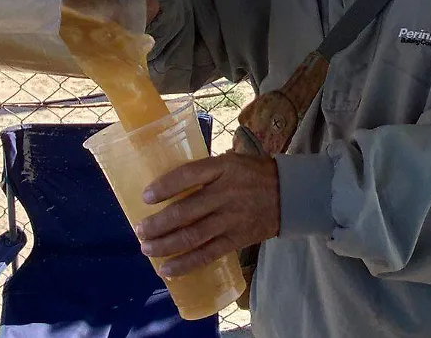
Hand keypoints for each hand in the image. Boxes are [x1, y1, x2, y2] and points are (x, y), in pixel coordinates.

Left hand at [134, 154, 279, 277]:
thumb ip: (205, 170)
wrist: (290, 194)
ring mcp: (231, 219)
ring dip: (166, 245)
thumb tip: (169, 183)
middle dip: (158, 224)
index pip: (189, 175)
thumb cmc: (254, 174)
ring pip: (193, 236)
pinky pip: (208, 254)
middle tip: (140, 230)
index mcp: (224, 168)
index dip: (165, 187)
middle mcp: (226, 194)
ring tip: (147, 249)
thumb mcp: (231, 161)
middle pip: (186, 211)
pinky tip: (168, 269)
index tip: (146, 197)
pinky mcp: (237, 240)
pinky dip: (186, 264)